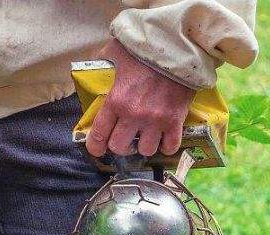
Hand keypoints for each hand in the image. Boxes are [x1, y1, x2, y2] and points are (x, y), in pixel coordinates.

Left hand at [86, 40, 194, 157]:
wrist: (175, 49)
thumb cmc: (143, 50)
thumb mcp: (113, 53)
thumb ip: (102, 64)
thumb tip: (94, 70)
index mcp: (116, 100)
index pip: (99, 134)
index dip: (96, 146)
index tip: (98, 149)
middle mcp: (134, 115)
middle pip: (120, 147)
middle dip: (120, 145)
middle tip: (125, 138)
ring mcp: (156, 120)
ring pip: (146, 150)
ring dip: (144, 145)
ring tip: (146, 137)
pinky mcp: (175, 121)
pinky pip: (170, 147)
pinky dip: (166, 146)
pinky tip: (164, 138)